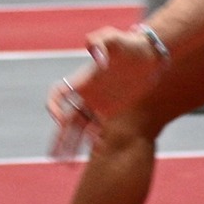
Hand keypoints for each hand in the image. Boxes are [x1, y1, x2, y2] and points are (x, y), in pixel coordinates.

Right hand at [44, 26, 167, 155]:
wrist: (150, 53)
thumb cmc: (131, 44)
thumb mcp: (114, 37)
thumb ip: (101, 41)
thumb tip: (96, 56)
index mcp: (84, 80)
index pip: (59, 95)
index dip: (56, 107)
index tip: (62, 121)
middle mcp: (88, 94)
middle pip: (67, 119)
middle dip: (59, 138)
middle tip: (53, 158)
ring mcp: (100, 102)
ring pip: (80, 128)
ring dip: (73, 146)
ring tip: (68, 165)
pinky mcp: (113, 109)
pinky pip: (99, 128)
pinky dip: (95, 141)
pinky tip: (97, 155)